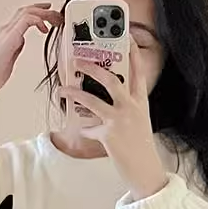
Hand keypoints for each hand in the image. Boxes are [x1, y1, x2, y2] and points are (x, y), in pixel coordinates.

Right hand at [0, 4, 62, 101]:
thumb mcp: (9, 59)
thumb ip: (15, 49)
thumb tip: (21, 43)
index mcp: (7, 35)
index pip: (24, 17)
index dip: (38, 15)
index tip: (49, 18)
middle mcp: (7, 30)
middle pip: (27, 10)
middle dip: (44, 11)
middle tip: (57, 15)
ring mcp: (8, 31)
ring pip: (28, 11)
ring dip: (44, 13)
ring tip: (55, 19)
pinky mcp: (10, 36)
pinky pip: (27, 19)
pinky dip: (38, 19)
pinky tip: (45, 27)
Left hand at [58, 39, 167, 200]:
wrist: (145, 170)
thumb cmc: (140, 146)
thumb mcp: (139, 121)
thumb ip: (126, 107)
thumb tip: (104, 97)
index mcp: (141, 102)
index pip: (138, 72)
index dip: (132, 53)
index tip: (126, 37)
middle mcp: (131, 108)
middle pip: (111, 79)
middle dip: (92, 68)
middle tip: (78, 61)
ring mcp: (120, 121)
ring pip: (93, 100)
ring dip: (74, 93)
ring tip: (62, 89)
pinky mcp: (108, 135)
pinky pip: (89, 128)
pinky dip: (84, 128)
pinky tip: (81, 128)